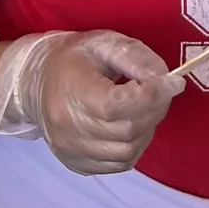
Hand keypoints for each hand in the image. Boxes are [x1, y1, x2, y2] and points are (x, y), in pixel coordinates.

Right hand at [0, 30, 181, 175]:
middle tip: (161, 91)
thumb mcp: (103, 43)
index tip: (173, 82)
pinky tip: (132, 125)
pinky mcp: (77, 164)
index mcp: (70, 91)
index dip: (151, 96)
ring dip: (147, 129)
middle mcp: (66, 127)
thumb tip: (166, 79)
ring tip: (144, 107)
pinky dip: (135, 145)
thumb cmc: (73, 59)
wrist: (36, 83)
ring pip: (126, 151)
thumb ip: (136, 57)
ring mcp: (70, 150)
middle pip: (126, 130)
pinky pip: (119, 164)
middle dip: (154, 109)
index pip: (116, 105)